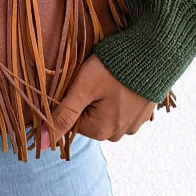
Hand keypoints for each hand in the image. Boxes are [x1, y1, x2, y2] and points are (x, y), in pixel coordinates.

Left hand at [40, 53, 156, 146]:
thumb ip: (62, 115)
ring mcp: (134, 124)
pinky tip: (121, 80)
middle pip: (89, 116)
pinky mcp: (145, 112)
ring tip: (109, 76)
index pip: (72, 119)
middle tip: (95, 76)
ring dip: (104, 96)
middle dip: (88, 98)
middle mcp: (119, 134)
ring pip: (106, 111)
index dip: (72, 98)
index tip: (79, 81)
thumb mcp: (83, 88)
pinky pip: (123, 107)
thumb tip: (41, 143)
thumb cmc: (114, 68)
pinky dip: (119, 95)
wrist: (154, 53)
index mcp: (101, 131)